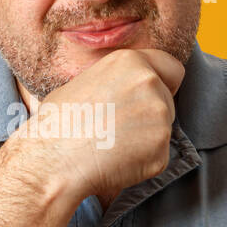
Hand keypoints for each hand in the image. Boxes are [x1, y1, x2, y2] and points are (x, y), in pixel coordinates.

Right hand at [8, 48, 184, 205]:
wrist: (54, 161)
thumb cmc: (57, 124)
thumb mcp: (83, 84)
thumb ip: (115, 83)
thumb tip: (121, 92)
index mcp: (130, 62)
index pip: (171, 67)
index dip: (164, 83)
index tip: (152, 96)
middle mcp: (150, 83)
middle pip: (168, 101)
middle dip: (150, 115)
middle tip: (119, 129)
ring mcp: (159, 116)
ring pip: (162, 130)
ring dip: (144, 140)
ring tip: (111, 146)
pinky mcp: (162, 148)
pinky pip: (158, 157)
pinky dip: (142, 164)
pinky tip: (115, 162)